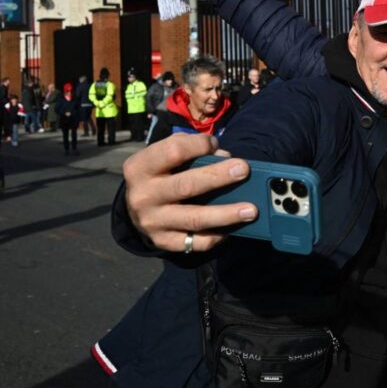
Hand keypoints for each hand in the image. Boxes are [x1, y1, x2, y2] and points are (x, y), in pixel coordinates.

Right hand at [123, 133, 256, 252]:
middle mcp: (143, 196)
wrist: (135, 206)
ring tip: (251, 210)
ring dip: (226, 214)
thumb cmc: (159, 173)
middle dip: (217, 177)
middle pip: (186, 185)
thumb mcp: (164, 156)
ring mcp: (152, 222)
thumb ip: (191, 150)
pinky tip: (232, 229)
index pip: (174, 151)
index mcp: (140, 168)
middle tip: (244, 171)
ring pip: (194, 219)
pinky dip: (216, 236)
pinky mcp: (163, 241)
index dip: (199, 145)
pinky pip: (195, 242)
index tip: (215, 145)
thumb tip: (224, 157)